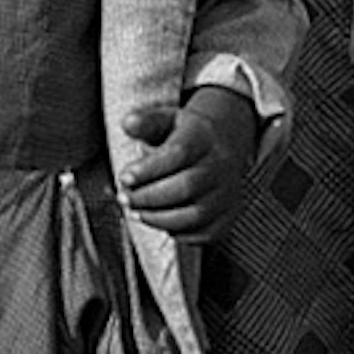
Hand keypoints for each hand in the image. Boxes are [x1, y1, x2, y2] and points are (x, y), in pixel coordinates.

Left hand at [119, 85, 260, 240]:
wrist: (223, 144)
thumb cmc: (188, 135)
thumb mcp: (167, 119)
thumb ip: (146, 122)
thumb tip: (128, 123)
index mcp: (204, 136)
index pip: (179, 153)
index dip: (149, 169)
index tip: (125, 177)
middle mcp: (221, 165)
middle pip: (187, 186)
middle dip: (148, 197)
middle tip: (125, 198)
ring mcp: (228, 192)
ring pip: (195, 215)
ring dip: (159, 219)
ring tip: (136, 212)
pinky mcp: (228, 215)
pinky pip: (204, 234)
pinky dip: (178, 234)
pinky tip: (160, 221)